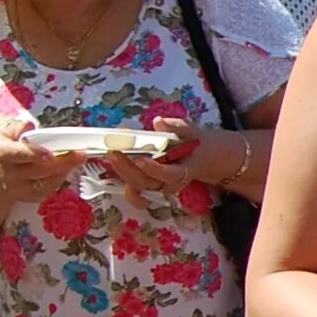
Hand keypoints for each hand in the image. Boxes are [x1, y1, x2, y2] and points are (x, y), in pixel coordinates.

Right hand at [0, 117, 83, 204]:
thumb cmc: (0, 154)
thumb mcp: (2, 136)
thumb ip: (16, 128)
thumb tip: (30, 125)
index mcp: (3, 154)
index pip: (19, 154)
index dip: (35, 154)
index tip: (51, 154)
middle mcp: (11, 173)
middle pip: (40, 169)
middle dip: (63, 162)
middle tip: (80, 154)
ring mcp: (20, 188)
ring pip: (47, 181)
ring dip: (65, 170)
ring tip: (77, 159)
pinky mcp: (29, 197)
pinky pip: (49, 189)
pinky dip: (60, 179)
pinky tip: (66, 169)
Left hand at [109, 117, 241, 196]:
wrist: (205, 158)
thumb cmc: (196, 143)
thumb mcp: (192, 131)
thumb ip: (177, 127)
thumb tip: (158, 122)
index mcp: (185, 169)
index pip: (170, 175)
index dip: (155, 170)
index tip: (140, 159)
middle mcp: (172, 183)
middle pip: (149, 182)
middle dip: (128, 168)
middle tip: (114, 150)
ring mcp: (160, 186)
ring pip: (140, 187)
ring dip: (123, 172)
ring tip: (111, 154)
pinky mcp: (152, 185)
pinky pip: (138, 194)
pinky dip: (127, 189)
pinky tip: (116, 172)